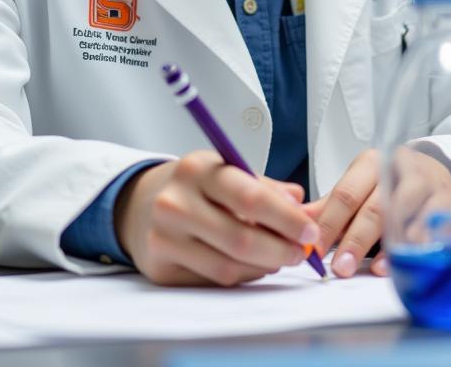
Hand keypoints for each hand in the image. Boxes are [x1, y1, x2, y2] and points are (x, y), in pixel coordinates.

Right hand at [113, 151, 319, 286]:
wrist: (140, 204)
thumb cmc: (192, 187)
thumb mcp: (224, 171)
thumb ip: (264, 186)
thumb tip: (298, 202)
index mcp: (196, 170)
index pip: (250, 197)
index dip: (286, 218)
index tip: (310, 231)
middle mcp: (175, 203)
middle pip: (241, 239)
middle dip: (281, 249)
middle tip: (302, 252)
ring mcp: (164, 238)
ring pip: (228, 266)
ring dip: (264, 266)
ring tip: (279, 257)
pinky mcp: (160, 268)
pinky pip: (213, 280)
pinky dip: (241, 275)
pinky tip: (252, 265)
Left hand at [306, 148, 450, 278]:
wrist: (435, 171)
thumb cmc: (389, 184)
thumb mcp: (359, 186)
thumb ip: (330, 207)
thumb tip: (295, 221)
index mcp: (371, 162)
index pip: (346, 194)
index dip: (329, 223)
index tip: (315, 249)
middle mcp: (399, 168)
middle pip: (374, 208)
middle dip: (355, 240)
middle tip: (340, 267)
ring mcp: (428, 184)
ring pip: (406, 215)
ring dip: (389, 246)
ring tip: (374, 269)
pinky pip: (435, 226)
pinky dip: (420, 246)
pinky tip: (408, 260)